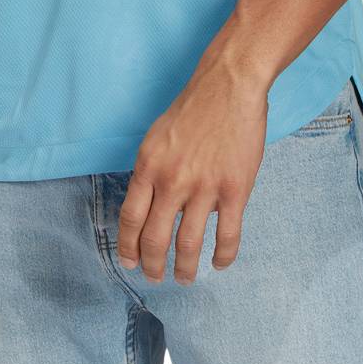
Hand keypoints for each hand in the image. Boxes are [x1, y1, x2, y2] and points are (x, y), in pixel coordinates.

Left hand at [118, 9, 268, 284]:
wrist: (230, 85)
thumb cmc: (194, 107)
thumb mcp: (157, 136)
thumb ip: (152, 170)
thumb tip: (148, 204)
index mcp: (149, 166)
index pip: (130, 219)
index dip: (128, 247)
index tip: (130, 262)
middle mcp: (172, 180)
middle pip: (154, 238)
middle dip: (152, 265)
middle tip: (155, 277)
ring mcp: (204, 187)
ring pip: (188, 245)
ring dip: (184, 268)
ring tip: (185, 278)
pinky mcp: (234, 190)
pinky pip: (227, 236)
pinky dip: (223, 256)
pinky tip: (220, 263)